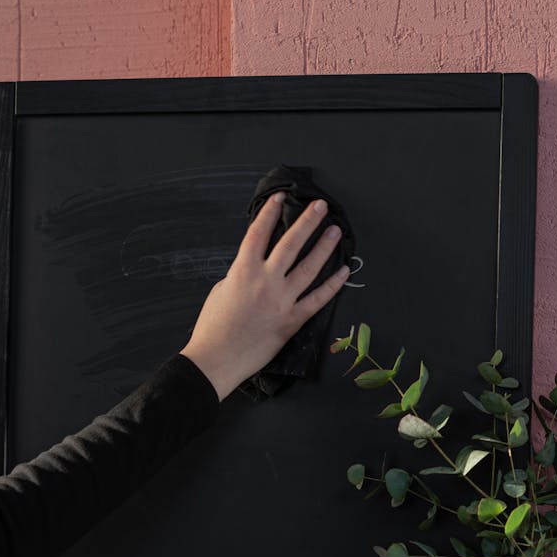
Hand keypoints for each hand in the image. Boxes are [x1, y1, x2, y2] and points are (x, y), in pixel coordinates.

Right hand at [180, 192, 349, 400]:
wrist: (217, 358)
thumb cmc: (213, 326)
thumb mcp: (221, 290)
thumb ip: (241, 275)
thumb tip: (256, 267)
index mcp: (242, 271)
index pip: (259, 234)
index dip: (270, 213)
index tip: (281, 197)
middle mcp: (265, 282)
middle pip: (290, 244)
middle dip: (306, 222)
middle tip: (320, 205)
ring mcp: (281, 301)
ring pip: (308, 268)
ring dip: (323, 247)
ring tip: (334, 231)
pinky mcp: (292, 320)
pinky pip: (317, 299)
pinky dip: (332, 285)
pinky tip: (343, 271)